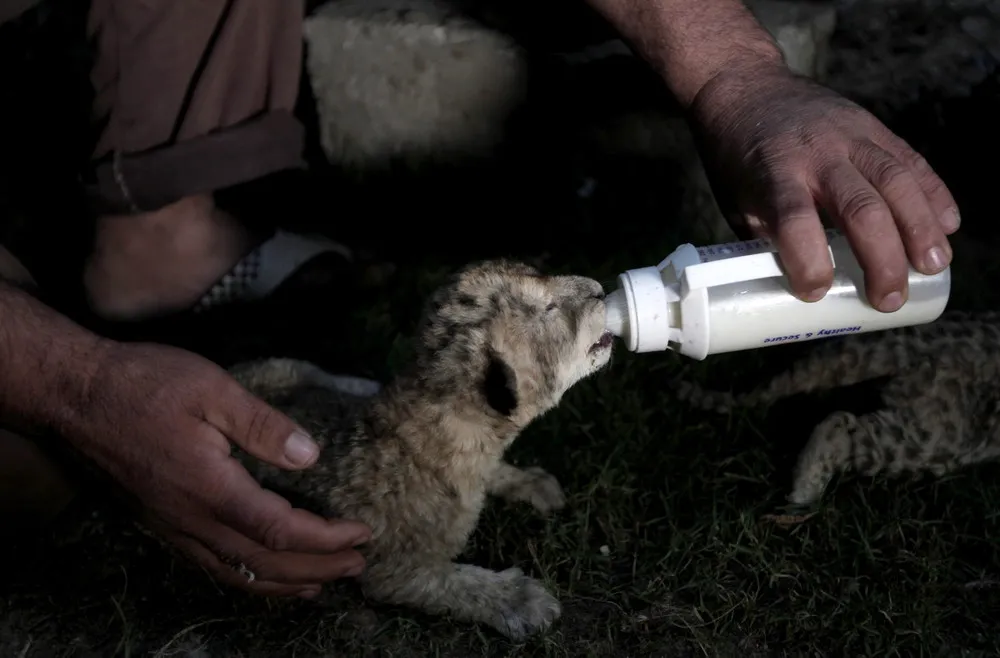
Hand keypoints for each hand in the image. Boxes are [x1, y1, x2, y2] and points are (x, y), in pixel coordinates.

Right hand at [68, 341, 370, 597]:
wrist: (74, 395)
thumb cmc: (144, 384)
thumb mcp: (212, 390)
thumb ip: (263, 425)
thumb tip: (310, 455)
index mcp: (211, 489)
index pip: (280, 531)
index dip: (326, 540)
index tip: (362, 533)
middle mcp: (192, 520)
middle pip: (265, 563)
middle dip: (318, 568)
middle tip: (359, 565)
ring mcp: (173, 527)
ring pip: (237, 573)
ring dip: (285, 584)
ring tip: (322, 584)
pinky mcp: (161, 523)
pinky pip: (211, 566)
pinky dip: (247, 579)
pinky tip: (262, 575)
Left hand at [689, 63, 959, 311]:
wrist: (747, 89)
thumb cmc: (738, 160)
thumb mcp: (737, 202)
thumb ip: (768, 242)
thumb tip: (798, 294)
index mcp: (773, 173)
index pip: (794, 219)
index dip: (808, 260)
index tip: (815, 292)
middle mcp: (816, 153)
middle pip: (859, 207)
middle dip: (882, 258)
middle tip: (889, 299)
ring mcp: (849, 136)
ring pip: (896, 181)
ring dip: (920, 228)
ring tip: (933, 266)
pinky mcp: (872, 126)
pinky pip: (910, 160)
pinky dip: (933, 193)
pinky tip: (948, 225)